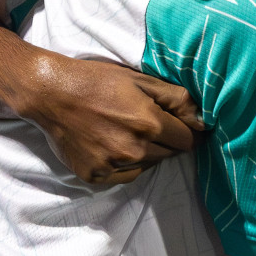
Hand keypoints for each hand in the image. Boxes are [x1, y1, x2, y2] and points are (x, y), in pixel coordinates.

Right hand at [20, 53, 205, 185]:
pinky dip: (125, 163)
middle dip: (165, 140)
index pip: (187, 140)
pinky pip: (125, 175)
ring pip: (148, 165)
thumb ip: (177, 99)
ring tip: (125, 130)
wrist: (51, 93)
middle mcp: (133, 149)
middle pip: (169, 154)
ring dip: (146, 152)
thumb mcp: (140, 79)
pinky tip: (112, 143)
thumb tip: (204, 121)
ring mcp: (113, 165)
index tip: (177, 124)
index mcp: (148, 123)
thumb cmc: (97, 80)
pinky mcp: (95, 176)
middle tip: (145, 122)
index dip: (185, 131)